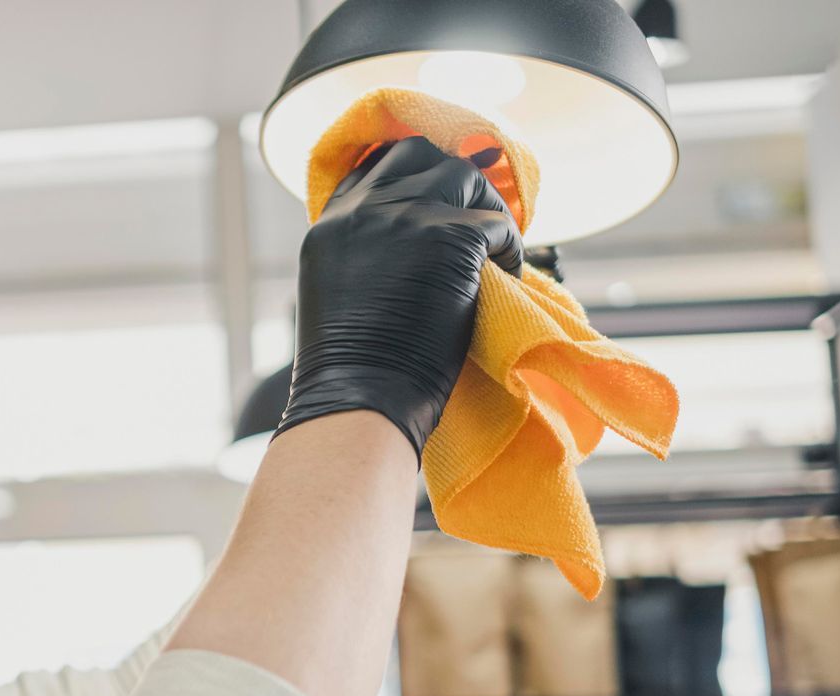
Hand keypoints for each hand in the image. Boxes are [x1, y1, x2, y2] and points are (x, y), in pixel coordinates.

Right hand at [277, 136, 524, 458]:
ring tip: (493, 246)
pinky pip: (498, 222)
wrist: (361, 398)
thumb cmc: (351, 372)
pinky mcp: (449, 237)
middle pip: (418, 153)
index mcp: (331, 225)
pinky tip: (505, 274)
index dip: (412, 179)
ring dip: (485, 205)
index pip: (373, 167)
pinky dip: (509, 246)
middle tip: (472, 214)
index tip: (436, 203)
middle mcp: (363, 210)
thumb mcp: (337, 294)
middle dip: (451, 178)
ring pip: (463, 175)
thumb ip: (365, 255)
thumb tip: (415, 248)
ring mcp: (406, 217)